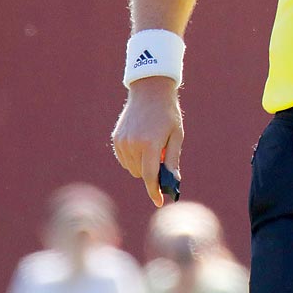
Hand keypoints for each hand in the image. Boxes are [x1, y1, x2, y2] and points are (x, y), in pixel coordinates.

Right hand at [113, 77, 183, 205]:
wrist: (150, 91)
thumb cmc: (168, 114)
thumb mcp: (176, 136)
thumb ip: (172, 160)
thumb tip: (172, 182)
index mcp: (150, 144)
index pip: (150, 177)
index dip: (154, 192)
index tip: (159, 202)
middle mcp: (133, 144)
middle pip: (141, 174)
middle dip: (152, 173)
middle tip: (162, 160)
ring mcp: (122, 142)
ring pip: (132, 168)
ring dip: (142, 166)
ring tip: (152, 146)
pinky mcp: (116, 139)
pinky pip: (124, 159)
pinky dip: (133, 159)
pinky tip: (141, 144)